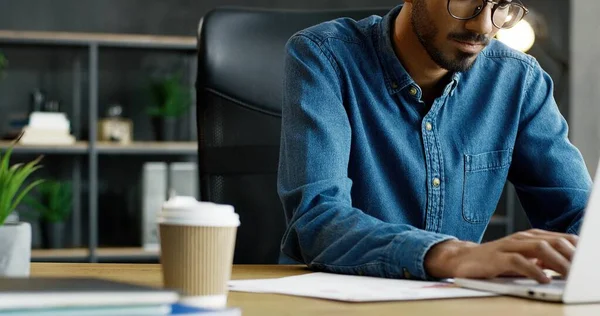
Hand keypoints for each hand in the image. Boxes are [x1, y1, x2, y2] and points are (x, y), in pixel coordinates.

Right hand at [424, 229, 577, 282]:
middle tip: (584, 271)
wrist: (462, 260)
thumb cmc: (496, 262)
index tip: (591, 262)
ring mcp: (509, 246)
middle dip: (573, 256)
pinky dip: (533, 270)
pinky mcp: (496, 257)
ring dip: (558, 262)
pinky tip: (543, 279)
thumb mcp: (525, 260)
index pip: (563, 238)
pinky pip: (518, 261)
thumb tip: (571, 267)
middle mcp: (522, 238)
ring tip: (570, 276)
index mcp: (532, 237)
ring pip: (539, 248)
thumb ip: (546, 261)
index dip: (579, 249)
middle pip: (554, 241)